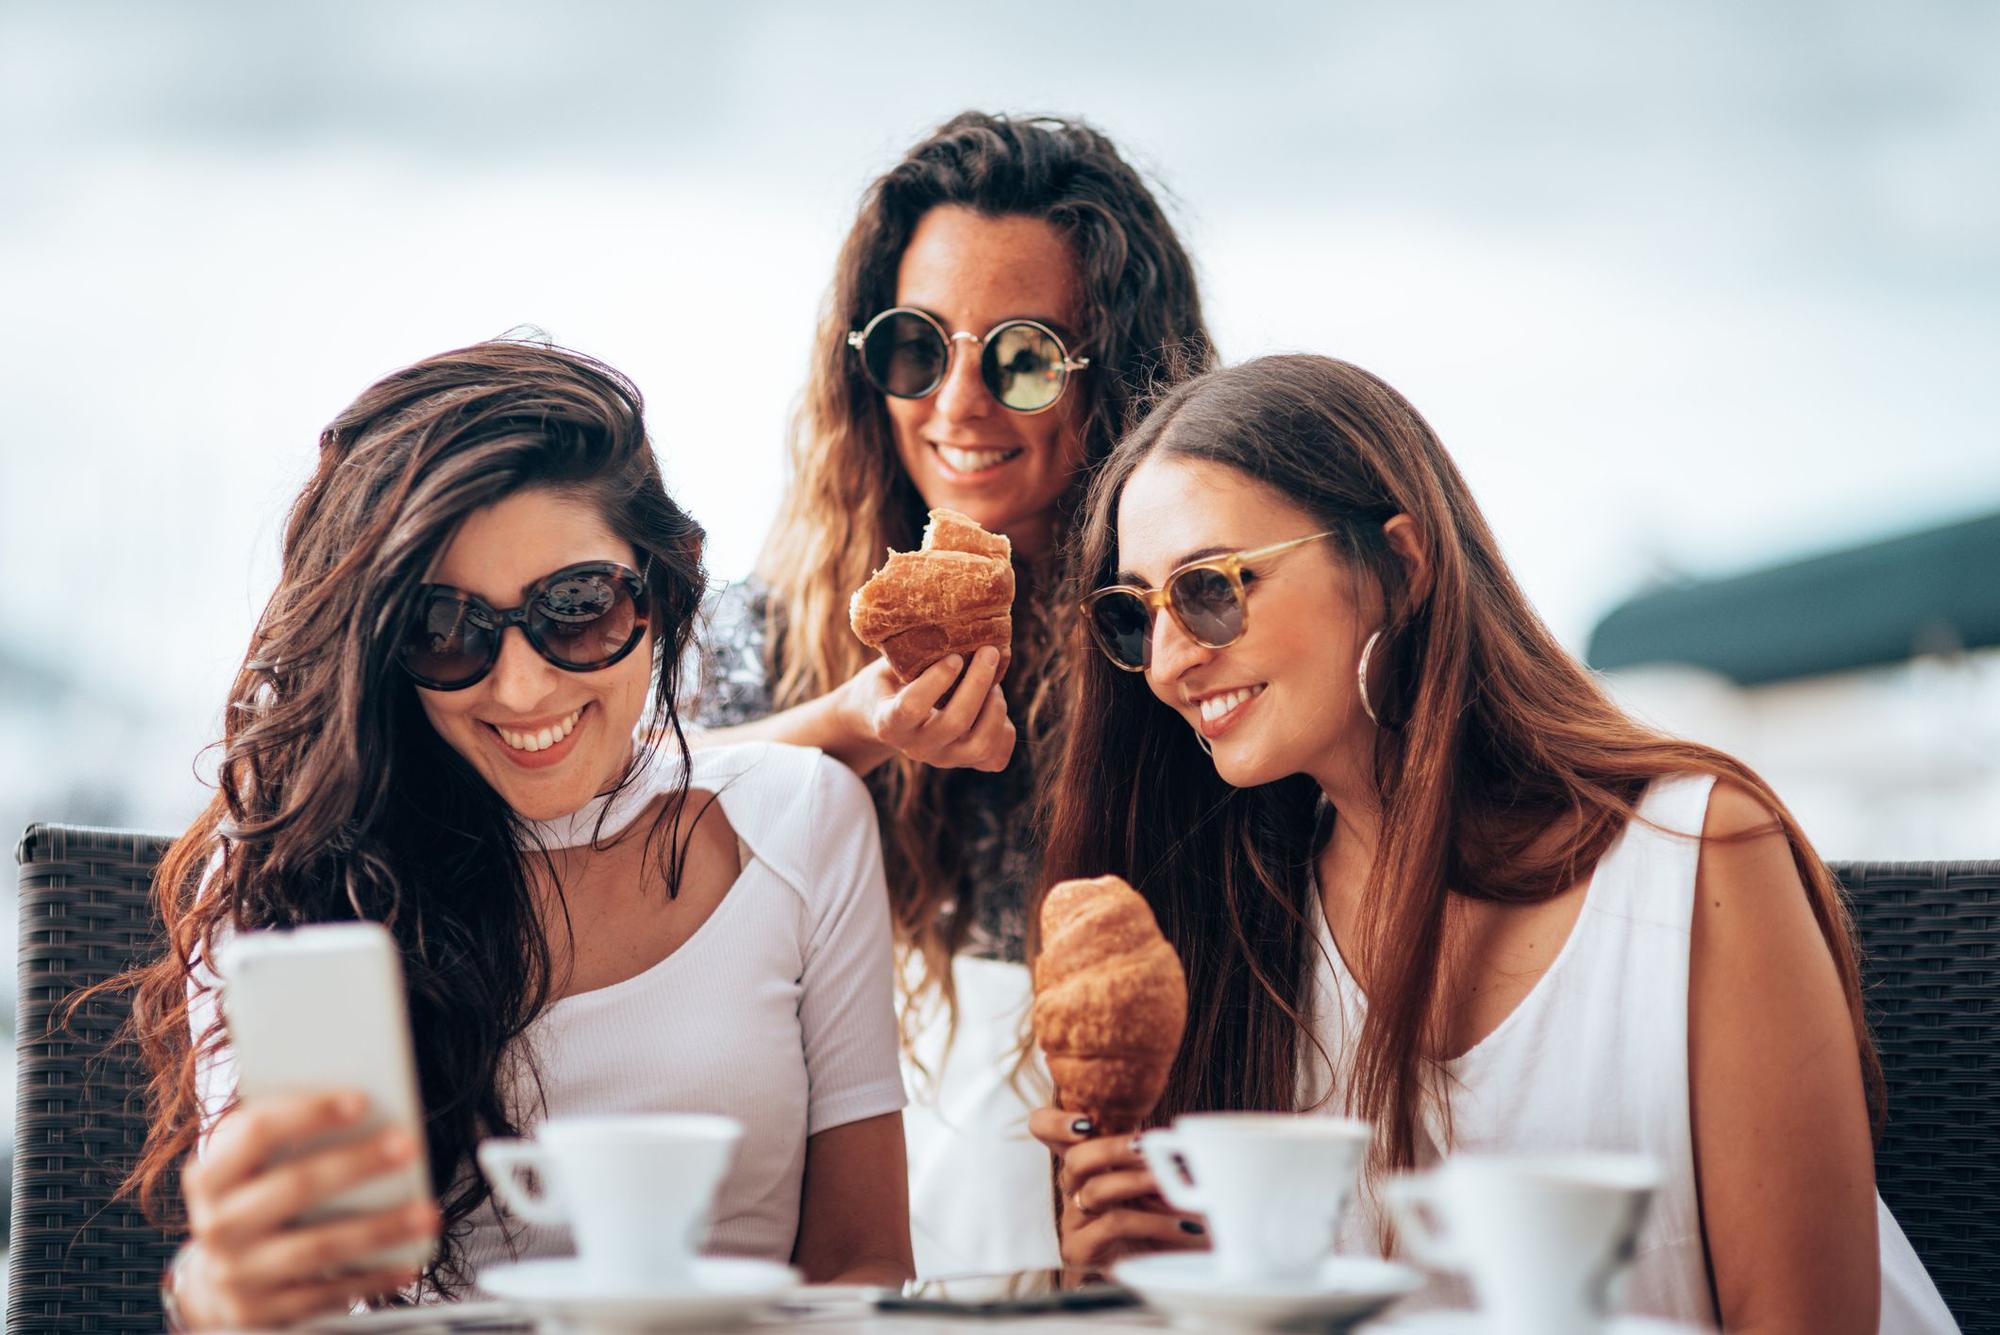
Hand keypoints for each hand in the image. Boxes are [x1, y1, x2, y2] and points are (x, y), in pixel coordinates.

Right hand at [175, 1091, 440, 1330]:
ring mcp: (236, 1272)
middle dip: (356, 1164)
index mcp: (210, 1174)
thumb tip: (365, 1106)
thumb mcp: (251, 1163)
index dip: (308, 1113)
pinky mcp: (260, 1311)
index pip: (255, 1132)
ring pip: (317, 1247)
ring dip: (379, 1229)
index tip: (361, 1100)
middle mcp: (217, 1224)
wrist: (213, 1280)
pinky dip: (372, 1278)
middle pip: (294, 1187)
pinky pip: (326, 1294)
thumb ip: (290, 1134)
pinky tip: (408, 1264)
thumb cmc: (252, 1199)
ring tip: (426, 1213)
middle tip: (408, 1146)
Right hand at [839, 646, 1014, 772]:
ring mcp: (943, 759)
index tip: (954, 656)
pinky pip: (996, 758)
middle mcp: (916, 748)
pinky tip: (994, 705)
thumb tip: (945, 618)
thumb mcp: (889, 666)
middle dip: (978, 683)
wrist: (885, 718)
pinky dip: (1005, 730)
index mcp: (890, 722)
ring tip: (994, 682)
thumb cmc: (891, 681)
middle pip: (956, 723)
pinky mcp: (965, 763)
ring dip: (995, 707)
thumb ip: (910, 653)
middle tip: (989, 651)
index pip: (912, 707)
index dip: (937, 679)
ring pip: (981, 745)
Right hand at [1029, 1107, 1206, 1270]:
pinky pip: (1112, 1224)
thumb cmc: (1167, 1214)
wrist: (1170, 1268)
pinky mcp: (1080, 1250)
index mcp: (1089, 1162)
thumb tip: (1173, 1138)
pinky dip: (1151, 1220)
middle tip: (1147, 1147)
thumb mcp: (1163, 1175)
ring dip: (1139, 1182)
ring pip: (1096, 1190)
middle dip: (1113, 1148)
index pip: (1046, 1130)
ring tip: (1175, 1184)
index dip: (1055, 1123)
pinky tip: (1178, 1225)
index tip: (1085, 1122)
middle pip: (1075, 1159)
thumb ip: (1156, 1153)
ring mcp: (1075, 1220)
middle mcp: (1075, 1187)